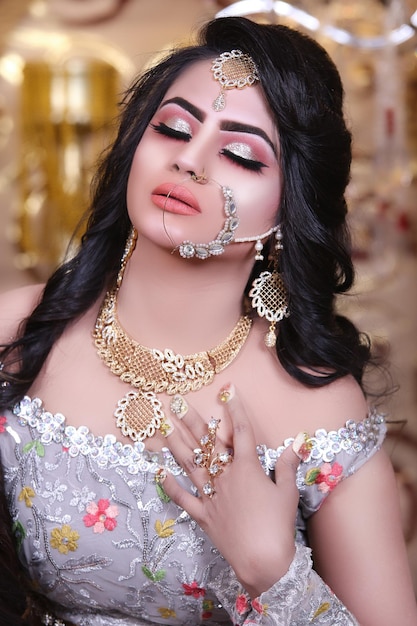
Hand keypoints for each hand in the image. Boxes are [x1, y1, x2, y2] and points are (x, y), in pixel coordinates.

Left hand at [162, 386, 300, 597]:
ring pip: (189, 463)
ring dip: (175, 443)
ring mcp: (211, 495)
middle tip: (175, 401)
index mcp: (247, 468)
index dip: (236, 408)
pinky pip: (182, 497)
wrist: (262, 561)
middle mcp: (224, 476)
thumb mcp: (288, 493)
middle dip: (190, 419)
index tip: (228, 389)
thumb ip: (287, 465)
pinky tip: (158, 471)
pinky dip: (169, 485)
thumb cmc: (278, 526)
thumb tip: (297, 441)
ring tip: (161, 426)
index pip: (241, 430)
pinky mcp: (202, 514)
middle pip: (206, 442)